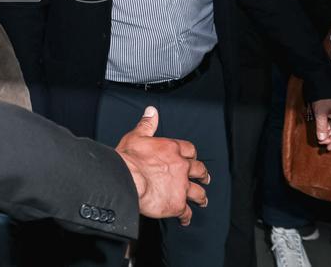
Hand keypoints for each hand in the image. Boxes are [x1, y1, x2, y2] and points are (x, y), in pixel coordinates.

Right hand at [115, 106, 208, 225]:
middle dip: (203, 174)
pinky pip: (186, 212)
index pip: (189, 149)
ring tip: (203, 200)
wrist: (126, 179)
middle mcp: (180, 167)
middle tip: (205, 178)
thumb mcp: (136, 136)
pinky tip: (185, 219)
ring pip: (198, 192)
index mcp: (171, 149)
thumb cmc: (129, 159)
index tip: (192, 157)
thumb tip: (151, 111)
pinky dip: (186, 216)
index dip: (191, 154)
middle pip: (199, 170)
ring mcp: (181, 186)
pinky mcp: (177, 203)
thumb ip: (147, 124)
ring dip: (201, 196)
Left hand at [311, 98, 330, 149]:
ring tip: (319, 137)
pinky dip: (326, 127)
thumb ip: (321, 127)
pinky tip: (319, 129)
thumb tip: (322, 140)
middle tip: (320, 142)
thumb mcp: (320, 112)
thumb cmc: (322, 97)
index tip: (328, 149)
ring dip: (327, 134)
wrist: (321, 81)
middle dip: (330, 139)